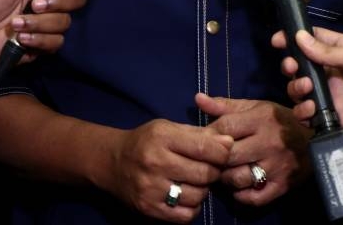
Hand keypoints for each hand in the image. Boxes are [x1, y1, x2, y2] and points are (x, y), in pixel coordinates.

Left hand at [0, 0, 87, 67]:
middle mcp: (48, 1)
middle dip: (60, 0)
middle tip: (36, 3)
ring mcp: (45, 24)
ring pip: (64, 22)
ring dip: (41, 22)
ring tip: (16, 23)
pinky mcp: (40, 45)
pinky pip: (54, 43)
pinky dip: (39, 39)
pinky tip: (21, 37)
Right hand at [106, 119, 231, 222]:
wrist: (112, 162)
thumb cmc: (146, 141)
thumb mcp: (168, 127)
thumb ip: (199, 134)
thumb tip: (229, 143)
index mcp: (162, 137)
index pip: (204, 148)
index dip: (222, 152)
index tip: (224, 152)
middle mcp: (155, 162)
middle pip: (204, 174)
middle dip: (214, 171)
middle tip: (210, 168)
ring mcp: (151, 188)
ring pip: (197, 196)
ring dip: (203, 190)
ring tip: (196, 181)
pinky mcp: (149, 208)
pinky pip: (185, 215)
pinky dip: (193, 207)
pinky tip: (187, 196)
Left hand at [196, 94, 310, 204]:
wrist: (315, 142)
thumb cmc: (280, 121)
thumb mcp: (256, 108)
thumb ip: (225, 106)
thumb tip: (198, 99)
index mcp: (261, 119)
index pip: (224, 128)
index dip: (209, 134)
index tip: (206, 139)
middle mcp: (268, 143)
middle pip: (228, 155)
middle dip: (215, 158)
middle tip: (211, 159)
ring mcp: (275, 167)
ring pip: (237, 179)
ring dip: (225, 178)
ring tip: (224, 172)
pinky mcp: (281, 186)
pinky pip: (253, 197)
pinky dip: (240, 195)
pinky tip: (238, 186)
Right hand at [274, 28, 342, 142]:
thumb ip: (329, 52)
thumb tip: (299, 37)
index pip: (313, 39)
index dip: (293, 38)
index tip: (277, 40)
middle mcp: (334, 70)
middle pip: (301, 65)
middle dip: (291, 65)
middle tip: (292, 68)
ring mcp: (334, 94)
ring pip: (301, 89)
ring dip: (296, 88)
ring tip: (306, 88)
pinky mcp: (335, 116)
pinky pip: (311, 114)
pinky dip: (304, 112)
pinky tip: (310, 110)